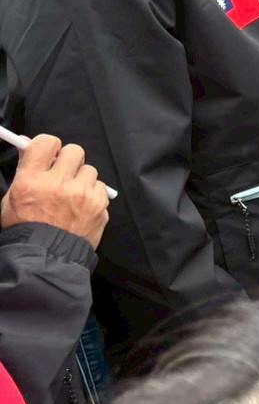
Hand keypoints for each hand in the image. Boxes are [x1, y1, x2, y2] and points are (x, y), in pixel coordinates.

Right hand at [1, 134, 109, 248]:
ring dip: (81, 179)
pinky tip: (80, 207)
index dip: (48, 146)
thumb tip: (28, 145)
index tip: (48, 154)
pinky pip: (100, 187)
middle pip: (74, 151)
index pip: (46, 142)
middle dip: (68, 161)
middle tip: (62, 174)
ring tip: (70, 196)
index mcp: (31, 181)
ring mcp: (82, 195)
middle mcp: (59, 184)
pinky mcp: (99, 206)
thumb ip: (25, 170)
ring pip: (89, 169)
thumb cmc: (25, 229)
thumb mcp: (13, 199)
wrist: (45, 260)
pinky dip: (92, 194)